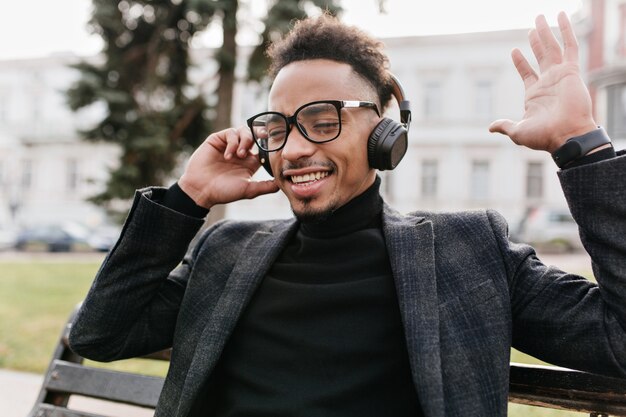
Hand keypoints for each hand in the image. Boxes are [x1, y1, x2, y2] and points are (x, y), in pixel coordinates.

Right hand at [178, 126, 278, 208]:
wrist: (201, 190)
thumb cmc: (224, 192)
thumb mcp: (248, 190)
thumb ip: (265, 186)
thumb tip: (282, 183)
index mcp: (250, 163)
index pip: (263, 148)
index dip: (269, 144)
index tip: (276, 143)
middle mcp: (241, 152)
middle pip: (255, 135)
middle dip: (260, 135)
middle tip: (263, 138)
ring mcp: (229, 145)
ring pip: (243, 131)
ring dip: (245, 141)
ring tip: (240, 155)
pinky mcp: (217, 140)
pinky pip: (230, 133)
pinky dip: (232, 142)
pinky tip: (228, 155)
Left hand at [489, 12, 596, 152]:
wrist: (566, 135)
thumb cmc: (543, 136)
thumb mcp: (518, 131)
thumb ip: (505, 125)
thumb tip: (491, 127)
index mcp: (535, 95)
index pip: (527, 72)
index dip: (520, 62)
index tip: (514, 50)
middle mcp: (548, 83)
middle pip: (540, 56)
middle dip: (536, 41)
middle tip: (532, 27)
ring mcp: (559, 75)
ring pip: (552, 48)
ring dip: (546, 33)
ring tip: (539, 17)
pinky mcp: (571, 71)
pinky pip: (570, 46)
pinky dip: (566, 31)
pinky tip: (561, 17)